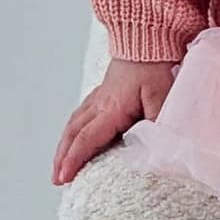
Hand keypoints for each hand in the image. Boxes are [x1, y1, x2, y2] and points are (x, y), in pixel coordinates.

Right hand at [52, 56, 177, 184]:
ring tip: (59, 167)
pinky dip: (72, 132)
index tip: (64, 177)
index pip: (88, 138)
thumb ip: (157, 123)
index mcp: (112, 108)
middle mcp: (99, 104)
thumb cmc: (155, 67)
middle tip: (57, 180)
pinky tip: (72, 140)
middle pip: (74, 134)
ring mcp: (98, 98)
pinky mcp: (102, 94)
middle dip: (63, 158)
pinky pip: (80, 116)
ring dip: (64, 147)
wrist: (147, 39)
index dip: (75, 159)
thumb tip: (153, 147)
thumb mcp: (162, 97)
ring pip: (73, 125)